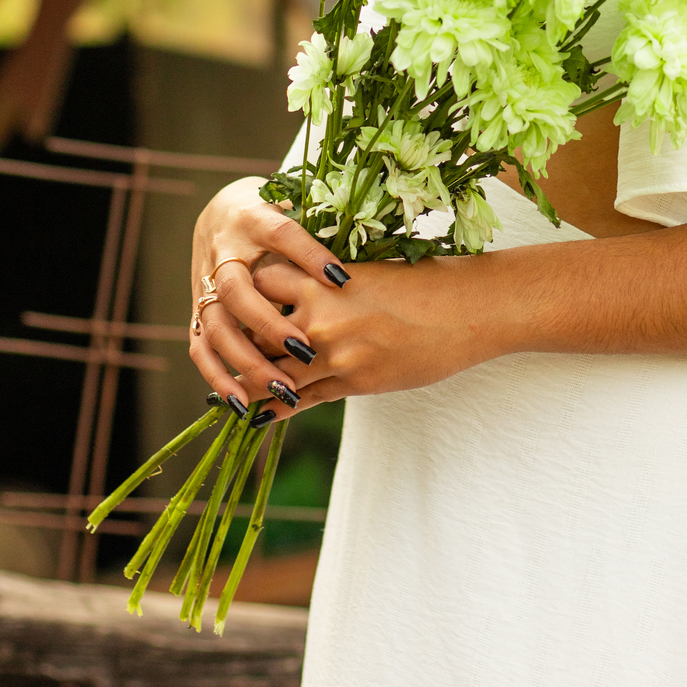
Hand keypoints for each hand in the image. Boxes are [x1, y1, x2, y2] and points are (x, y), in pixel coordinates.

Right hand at [187, 177, 354, 417]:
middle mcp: (225, 251)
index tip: (343, 280)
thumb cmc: (274, 216)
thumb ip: (320, 233)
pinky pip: (200, 346)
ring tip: (280, 388)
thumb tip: (356, 262)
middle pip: (239, 290)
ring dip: (245, 361)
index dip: (310, 255)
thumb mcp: (298, 212)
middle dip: (270, 324)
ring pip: (216, 325)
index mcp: (254, 219)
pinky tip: (239, 403)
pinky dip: (217, 376)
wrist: (222, 211)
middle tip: (307, 352)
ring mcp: (206, 282)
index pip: (283, 234)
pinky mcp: (198, 308)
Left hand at [250, 253, 500, 406]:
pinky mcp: (353, 382)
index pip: (261, 279)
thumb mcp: (370, 271)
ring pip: (272, 372)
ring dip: (249, 384)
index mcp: (324, 276)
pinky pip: (301, 401)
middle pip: (256, 329)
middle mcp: (322, 314)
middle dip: (237, 340)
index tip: (233, 297)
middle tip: (218, 348)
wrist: (468, 309)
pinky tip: (259, 414)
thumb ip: (329, 283)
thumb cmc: (424, 282)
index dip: (245, 288)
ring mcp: (335, 352)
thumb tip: (300, 287)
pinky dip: (276, 409)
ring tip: (228, 394)